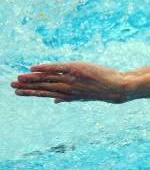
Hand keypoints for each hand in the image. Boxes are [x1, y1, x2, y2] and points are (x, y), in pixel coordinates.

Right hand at [11, 62, 129, 103]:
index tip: (18, 93)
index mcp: (68, 95)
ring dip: (31, 79)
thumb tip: (55, 101)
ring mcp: (71, 80)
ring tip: (18, 79)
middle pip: (43, 87)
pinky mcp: (76, 70)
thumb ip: (67, 97)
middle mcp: (67, 88)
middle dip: (27, 87)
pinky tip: (34, 68)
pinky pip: (57, 68)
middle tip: (11, 86)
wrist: (117, 88)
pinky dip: (46, 68)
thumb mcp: (83, 96)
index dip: (31, 93)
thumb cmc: (102, 90)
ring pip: (47, 79)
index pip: (46, 94)